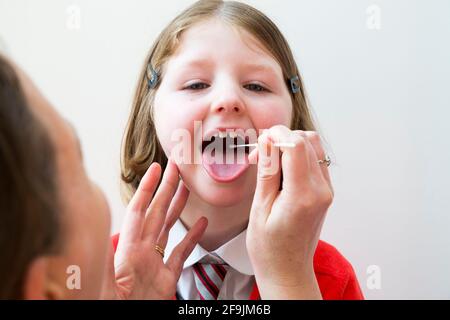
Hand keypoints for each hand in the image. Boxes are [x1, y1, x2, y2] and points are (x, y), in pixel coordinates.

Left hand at [101, 158, 206, 298]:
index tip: (155, 169)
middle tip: (176, 170)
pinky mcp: (167, 278)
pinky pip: (181, 252)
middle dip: (167, 189)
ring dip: (178, 207)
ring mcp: (155, 263)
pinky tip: (201, 224)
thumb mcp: (103, 283)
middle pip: (157, 213)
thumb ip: (103, 258)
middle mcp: (142, 252)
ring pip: (169, 228)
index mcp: (128, 250)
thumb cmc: (110, 305)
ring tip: (186, 189)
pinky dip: (192, 237)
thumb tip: (95, 228)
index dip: (147, 188)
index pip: (139, 211)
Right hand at [246, 125, 332, 298]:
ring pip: (314, 147)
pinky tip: (279, 169)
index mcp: (302, 195)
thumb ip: (267, 171)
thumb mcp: (260, 208)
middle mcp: (321, 190)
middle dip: (280, 139)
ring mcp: (326, 190)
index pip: (297, 145)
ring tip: (268, 161)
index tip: (260, 141)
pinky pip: (314, 160)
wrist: (287, 270)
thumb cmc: (269, 247)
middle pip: (307, 141)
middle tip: (258, 156)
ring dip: (289, 145)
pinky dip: (296, 156)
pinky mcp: (324, 191)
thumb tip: (268, 140)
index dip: (277, 134)